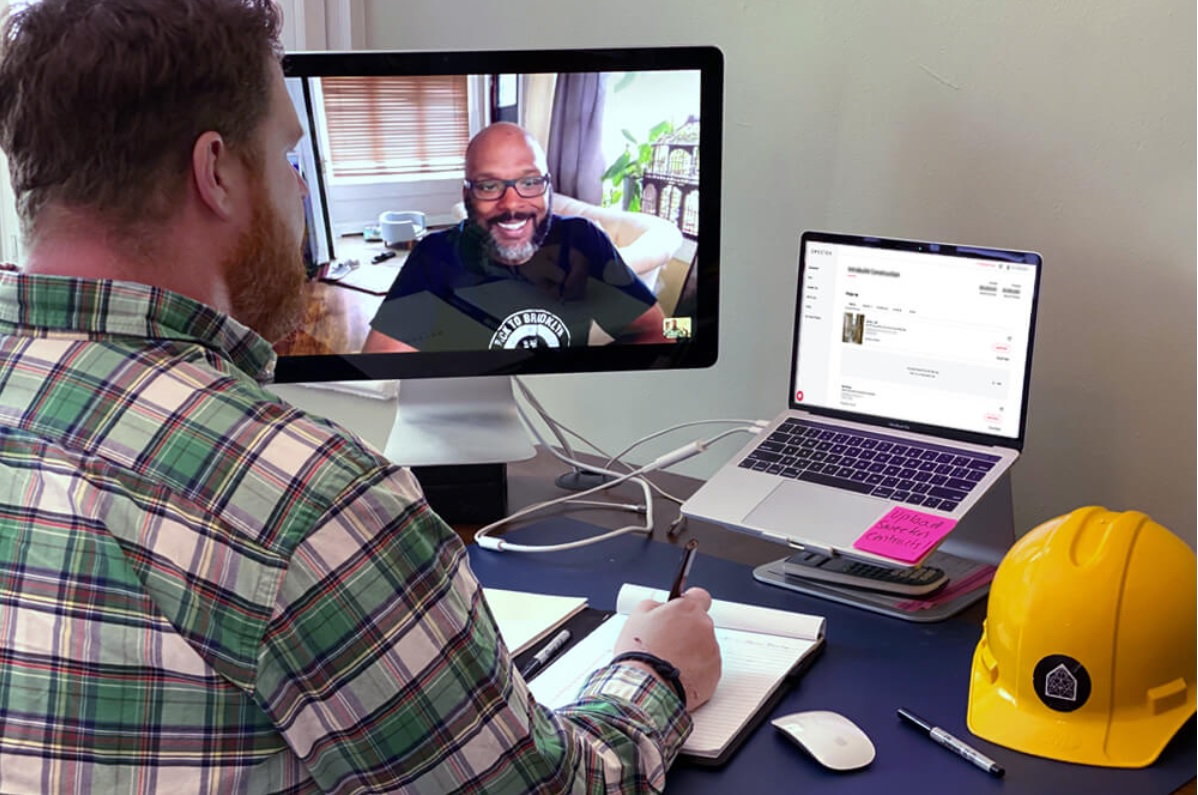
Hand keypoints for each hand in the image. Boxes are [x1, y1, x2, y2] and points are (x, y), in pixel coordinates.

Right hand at [613, 587, 721, 708]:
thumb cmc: (640, 654)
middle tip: (667, 644)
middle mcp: (705, 627)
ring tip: (669, 663)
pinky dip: (696, 671)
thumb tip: (660, 606)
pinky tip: (677, 675)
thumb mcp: (637, 617)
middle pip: (700, 624)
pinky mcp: (714, 674)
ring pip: (704, 647)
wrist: (645, 689)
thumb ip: (654, 605)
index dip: (689, 603)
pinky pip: (708, 669)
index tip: (683, 611)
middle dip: (686, 632)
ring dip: (691, 652)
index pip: (700, 596)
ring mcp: (712, 652)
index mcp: (688, 609)